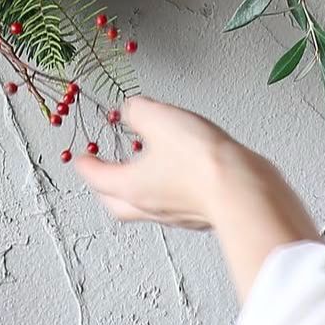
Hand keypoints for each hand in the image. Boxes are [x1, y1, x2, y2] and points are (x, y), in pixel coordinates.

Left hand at [75, 96, 238, 228]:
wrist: (244, 192)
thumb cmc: (200, 162)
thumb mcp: (158, 119)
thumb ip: (137, 111)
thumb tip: (131, 111)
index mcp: (131, 187)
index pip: (96, 178)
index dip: (85, 164)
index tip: (80, 158)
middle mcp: (151, 207)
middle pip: (116, 203)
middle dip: (106, 187)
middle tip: (103, 172)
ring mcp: (178, 214)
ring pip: (146, 206)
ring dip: (137, 188)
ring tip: (141, 167)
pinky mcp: (202, 213)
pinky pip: (174, 203)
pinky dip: (167, 188)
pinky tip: (177, 172)